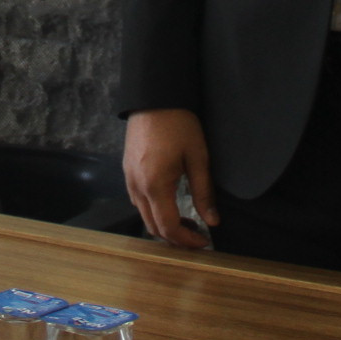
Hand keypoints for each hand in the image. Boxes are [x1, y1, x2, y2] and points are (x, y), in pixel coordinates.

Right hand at [123, 108, 217, 248]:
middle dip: (175, 238)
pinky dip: (153, 211)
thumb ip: (204, 193)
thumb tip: (213, 221)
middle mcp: (137, 186)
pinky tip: (170, 203)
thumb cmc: (178, 124)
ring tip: (187, 220)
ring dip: (163, 225)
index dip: (186, 241)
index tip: (204, 242)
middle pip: (152, 227)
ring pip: (143, 216)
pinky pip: (137, 201)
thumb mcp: (198, 158)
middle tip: (198, 234)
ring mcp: (128, 179)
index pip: (168, 227)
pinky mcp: (127, 171)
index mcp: (155, 185)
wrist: (154, 97)